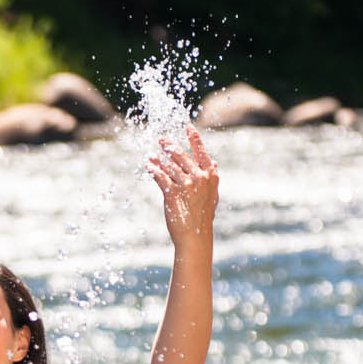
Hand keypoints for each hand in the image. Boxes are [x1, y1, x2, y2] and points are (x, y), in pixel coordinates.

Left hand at [147, 124, 217, 248]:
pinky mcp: (172, 192)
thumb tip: (214, 164)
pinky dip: (154, 171)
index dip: (194, 139)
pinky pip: (160, 177)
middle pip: (182, 156)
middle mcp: (199, 177)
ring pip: (169, 165)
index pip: (201, 152)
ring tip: (152, 155)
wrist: (195, 236)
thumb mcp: (212, 195)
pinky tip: (149, 167)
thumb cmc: (203, 216)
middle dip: (170, 146)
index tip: (187, 127)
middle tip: (162, 140)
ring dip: (159, 159)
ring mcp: (186, 184)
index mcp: (210, 176)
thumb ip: (211, 178)